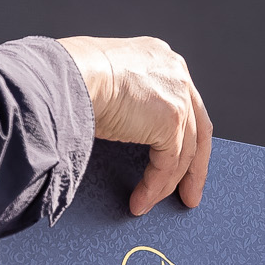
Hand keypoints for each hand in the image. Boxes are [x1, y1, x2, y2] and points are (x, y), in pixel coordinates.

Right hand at [57, 35, 211, 214]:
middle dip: (193, 166)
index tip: (181, 160)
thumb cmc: (70, 77)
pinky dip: (155, 186)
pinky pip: (168, 164)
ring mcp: (177, 96)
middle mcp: (176, 74)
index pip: (184, 103)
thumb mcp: (107, 82)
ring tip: (149, 204)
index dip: (183, 135)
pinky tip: (140, 201)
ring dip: (167, 184)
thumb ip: (126, 99)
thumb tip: (122, 126)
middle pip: (198, 128)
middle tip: (188, 193)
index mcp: (161, 60)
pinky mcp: (171, 119)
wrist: (66, 75)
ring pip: (184, 151)